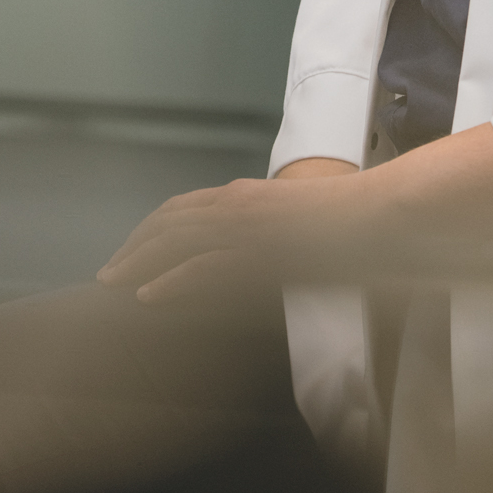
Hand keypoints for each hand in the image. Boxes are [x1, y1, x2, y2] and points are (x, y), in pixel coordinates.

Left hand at [98, 172, 370, 304]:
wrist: (383, 214)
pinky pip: (203, 266)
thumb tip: (258, 260)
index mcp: (248, 195)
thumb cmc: (353, 221)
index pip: (186, 208)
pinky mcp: (259, 250)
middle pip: (170, 221)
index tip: (133, 250)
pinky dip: (170, 281)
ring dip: (138, 262)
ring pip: (176, 240)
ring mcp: (247, 226)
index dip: (153, 229)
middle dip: (134, 246)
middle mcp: (239, 203)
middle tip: (108, 272)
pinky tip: (148, 297)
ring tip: (113, 283)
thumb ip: (271, 237)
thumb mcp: (300, 224)